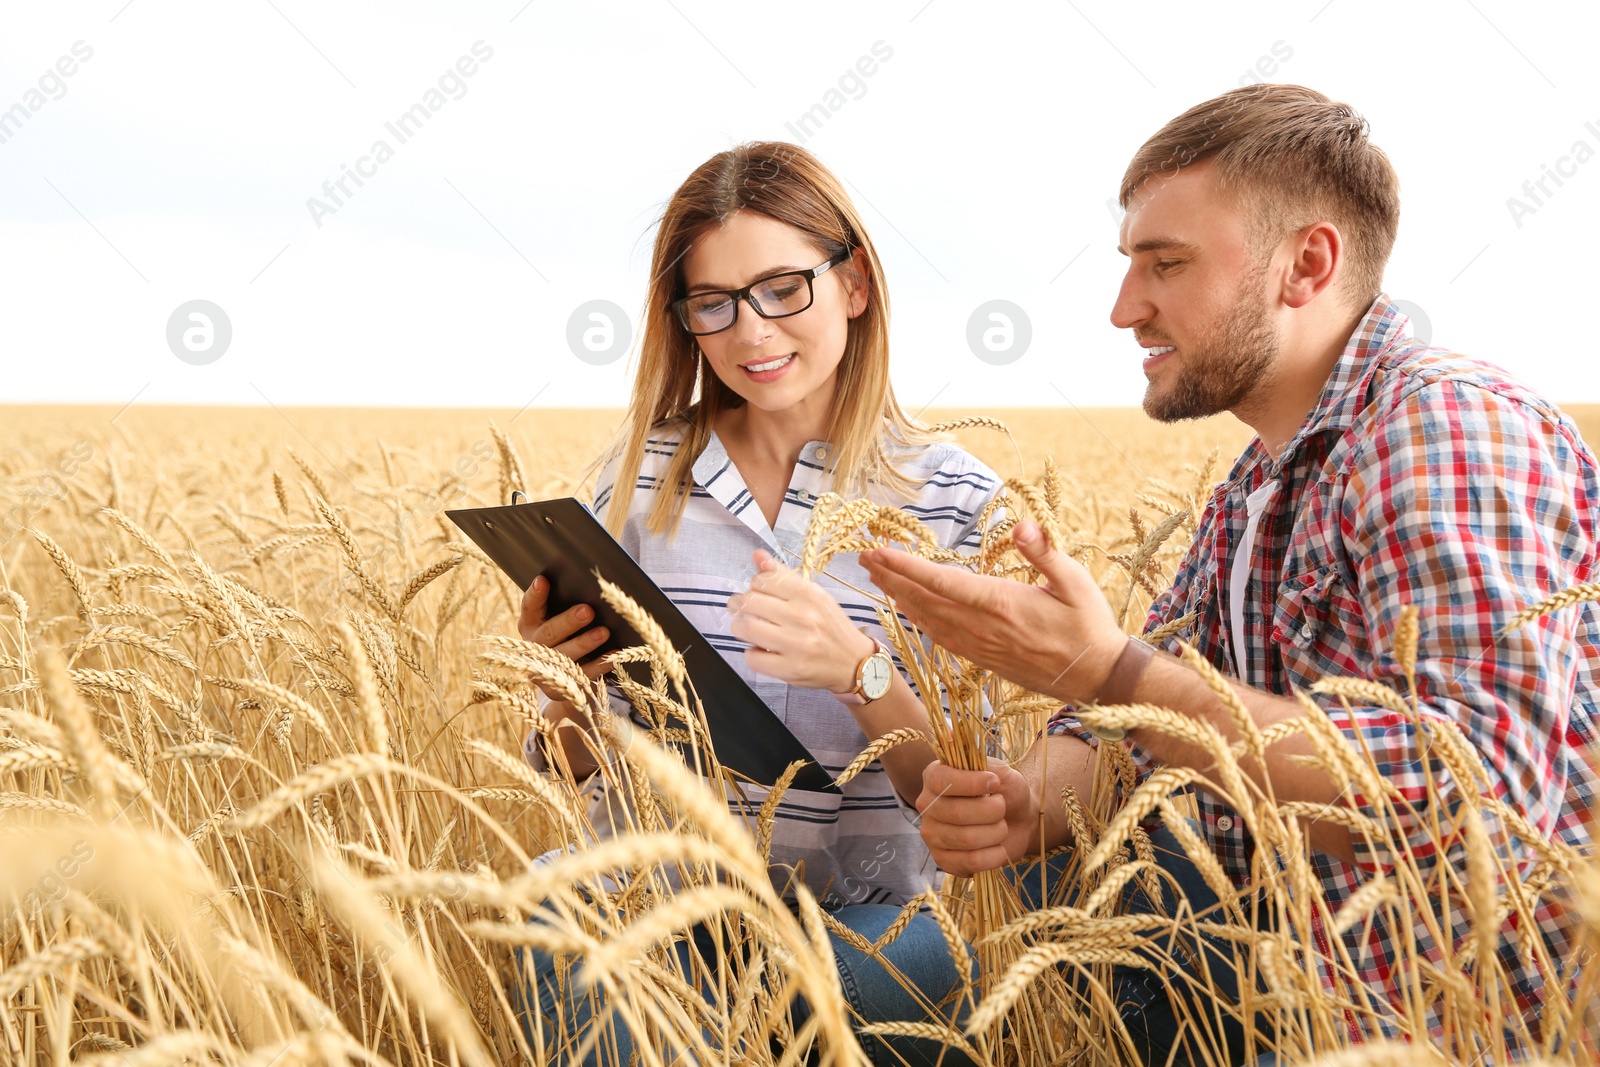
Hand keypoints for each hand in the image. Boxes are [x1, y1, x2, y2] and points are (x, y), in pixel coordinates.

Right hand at [517, 575, 612, 700]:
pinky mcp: (559, 688)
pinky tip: (614, 655)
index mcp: (529, 624)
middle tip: (587, 610)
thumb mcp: (560, 619)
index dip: (535, 595)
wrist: (564, 679)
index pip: (530, 607)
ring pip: (565, 655)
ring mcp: (545, 670)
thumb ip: (566, 604)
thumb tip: (594, 587)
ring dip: (584, 643)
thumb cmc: (567, 635)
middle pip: (549, 633)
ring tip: (604, 632)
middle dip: (568, 621)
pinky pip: (582, 675)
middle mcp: (533, 647)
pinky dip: (599, 665)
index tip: (543, 580)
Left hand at [726, 550, 875, 693]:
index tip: (758, 594)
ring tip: (749, 629)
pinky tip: (762, 651)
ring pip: (745, 628)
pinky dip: (752, 654)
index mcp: (809, 594)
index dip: (754, 586)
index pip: (762, 579)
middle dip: (740, 606)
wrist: (854, 662)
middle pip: (749, 602)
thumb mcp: (814, 595)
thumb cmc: (830, 626)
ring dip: (741, 628)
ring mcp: (797, 644)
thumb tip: (757, 555)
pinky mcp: (791, 669)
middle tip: (745, 611)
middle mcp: (803, 616)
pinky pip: (752, 657)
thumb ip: (783, 576)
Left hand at [860, 520, 1125, 704]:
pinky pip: (941, 637)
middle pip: (925, 600)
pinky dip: (918, 620)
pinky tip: (906, 609)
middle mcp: (983, 627)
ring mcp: (980, 646)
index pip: (942, 582)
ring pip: (928, 620)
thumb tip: (1021, 525)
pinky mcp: (983, 659)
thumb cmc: (1089, 624)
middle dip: (891, 577)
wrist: (1096, 676)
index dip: (907, 567)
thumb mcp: (1075, 581)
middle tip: (864, 557)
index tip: (879, 552)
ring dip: (899, 597)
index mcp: (1001, 603)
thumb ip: (1044, 552)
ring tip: (876, 577)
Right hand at [916, 758, 1038, 875]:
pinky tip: (999, 848)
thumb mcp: (999, 771)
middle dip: (991, 811)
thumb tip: (954, 735)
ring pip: (964, 839)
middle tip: (1003, 807)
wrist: (1019, 820)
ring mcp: (932, 834)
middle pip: (956, 813)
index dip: (971, 783)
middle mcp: (926, 804)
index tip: (995, 783)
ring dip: (995, 833)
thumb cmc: (1005, 791)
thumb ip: (979, 760)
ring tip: (1002, 827)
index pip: (941, 780)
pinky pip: (967, 862)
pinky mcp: (943, 860)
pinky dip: (992, 856)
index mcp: (934, 776)